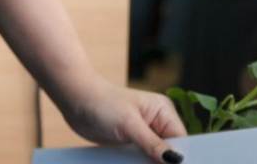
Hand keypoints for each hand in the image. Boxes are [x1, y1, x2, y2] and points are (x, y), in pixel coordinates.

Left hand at [58, 78, 185, 162]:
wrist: (73, 99)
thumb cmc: (101, 102)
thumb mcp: (129, 124)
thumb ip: (153, 144)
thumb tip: (176, 160)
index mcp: (164, 112)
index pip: (183, 142)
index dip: (180, 158)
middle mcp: (158, 123)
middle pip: (171, 153)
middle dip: (165, 163)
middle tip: (146, 162)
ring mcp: (145, 134)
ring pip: (157, 159)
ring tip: (137, 160)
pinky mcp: (132, 143)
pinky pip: (142, 160)